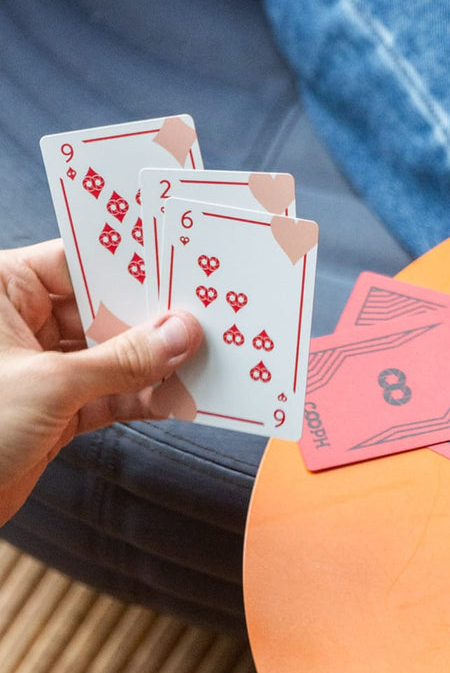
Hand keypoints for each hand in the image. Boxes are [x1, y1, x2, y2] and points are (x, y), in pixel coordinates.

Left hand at [0, 240, 201, 525]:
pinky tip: (178, 397)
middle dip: (151, 320)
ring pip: (110, 355)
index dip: (128, 266)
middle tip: (205, 319)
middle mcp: (18, 325)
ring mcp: (38, 368)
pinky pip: (109, 394)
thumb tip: (181, 334)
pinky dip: (142, 398)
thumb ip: (122, 360)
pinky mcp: (52, 409)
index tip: (180, 269)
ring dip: (154, 364)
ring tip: (204, 359)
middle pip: (100, 309)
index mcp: (0, 293)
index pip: (74, 263)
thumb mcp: (50, 386)